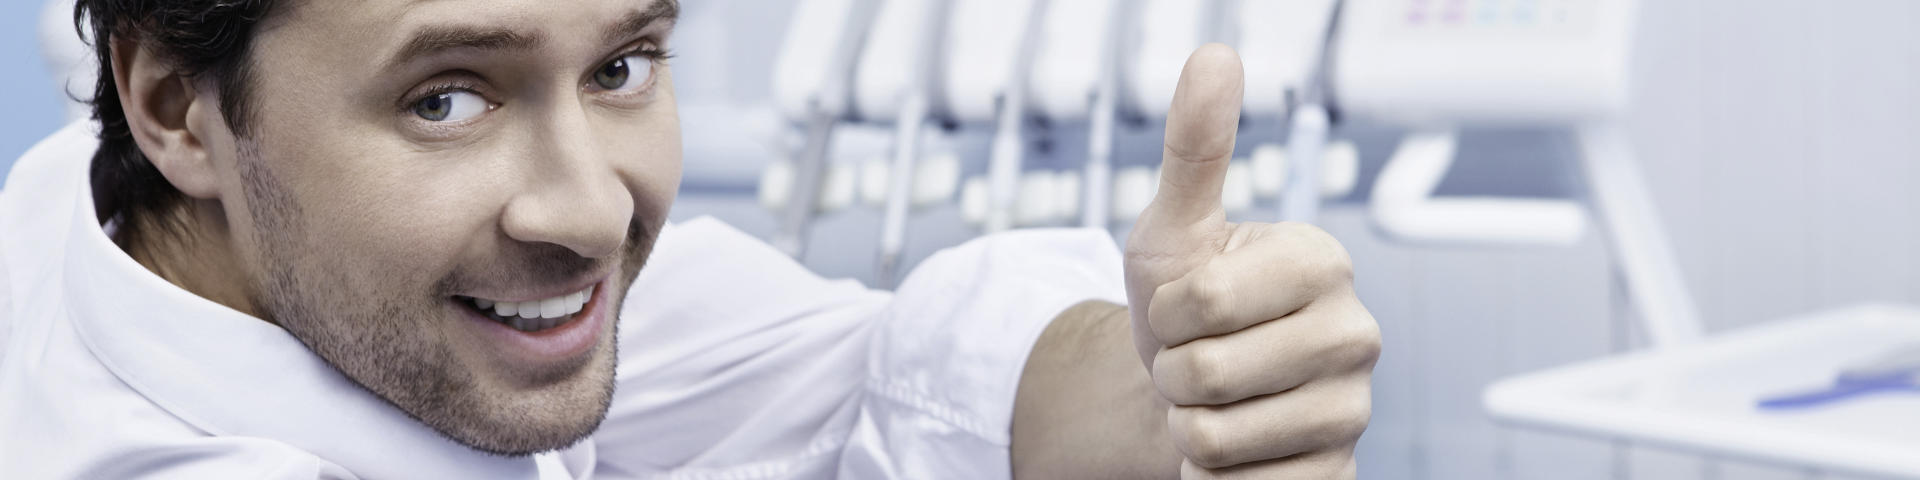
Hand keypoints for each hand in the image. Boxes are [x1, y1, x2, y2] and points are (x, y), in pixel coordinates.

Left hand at [1123, 44, 1380, 478]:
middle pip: (1203, 375)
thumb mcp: (1174, 228)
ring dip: (1187, 428)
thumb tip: (1214, 58)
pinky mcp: (1335, 477)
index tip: (1183, 306)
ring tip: (1211, 402)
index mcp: (1323, 261)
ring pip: (1213, 441)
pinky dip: (1210, 479)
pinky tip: (1234, 453)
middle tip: (1193, 359)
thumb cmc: (1184, 309)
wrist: (1188, 397)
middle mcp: (1356, 335)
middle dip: (1170, 373)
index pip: (1197, 302)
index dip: (1163, 311)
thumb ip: (1194, 148)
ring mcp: (1352, 412)